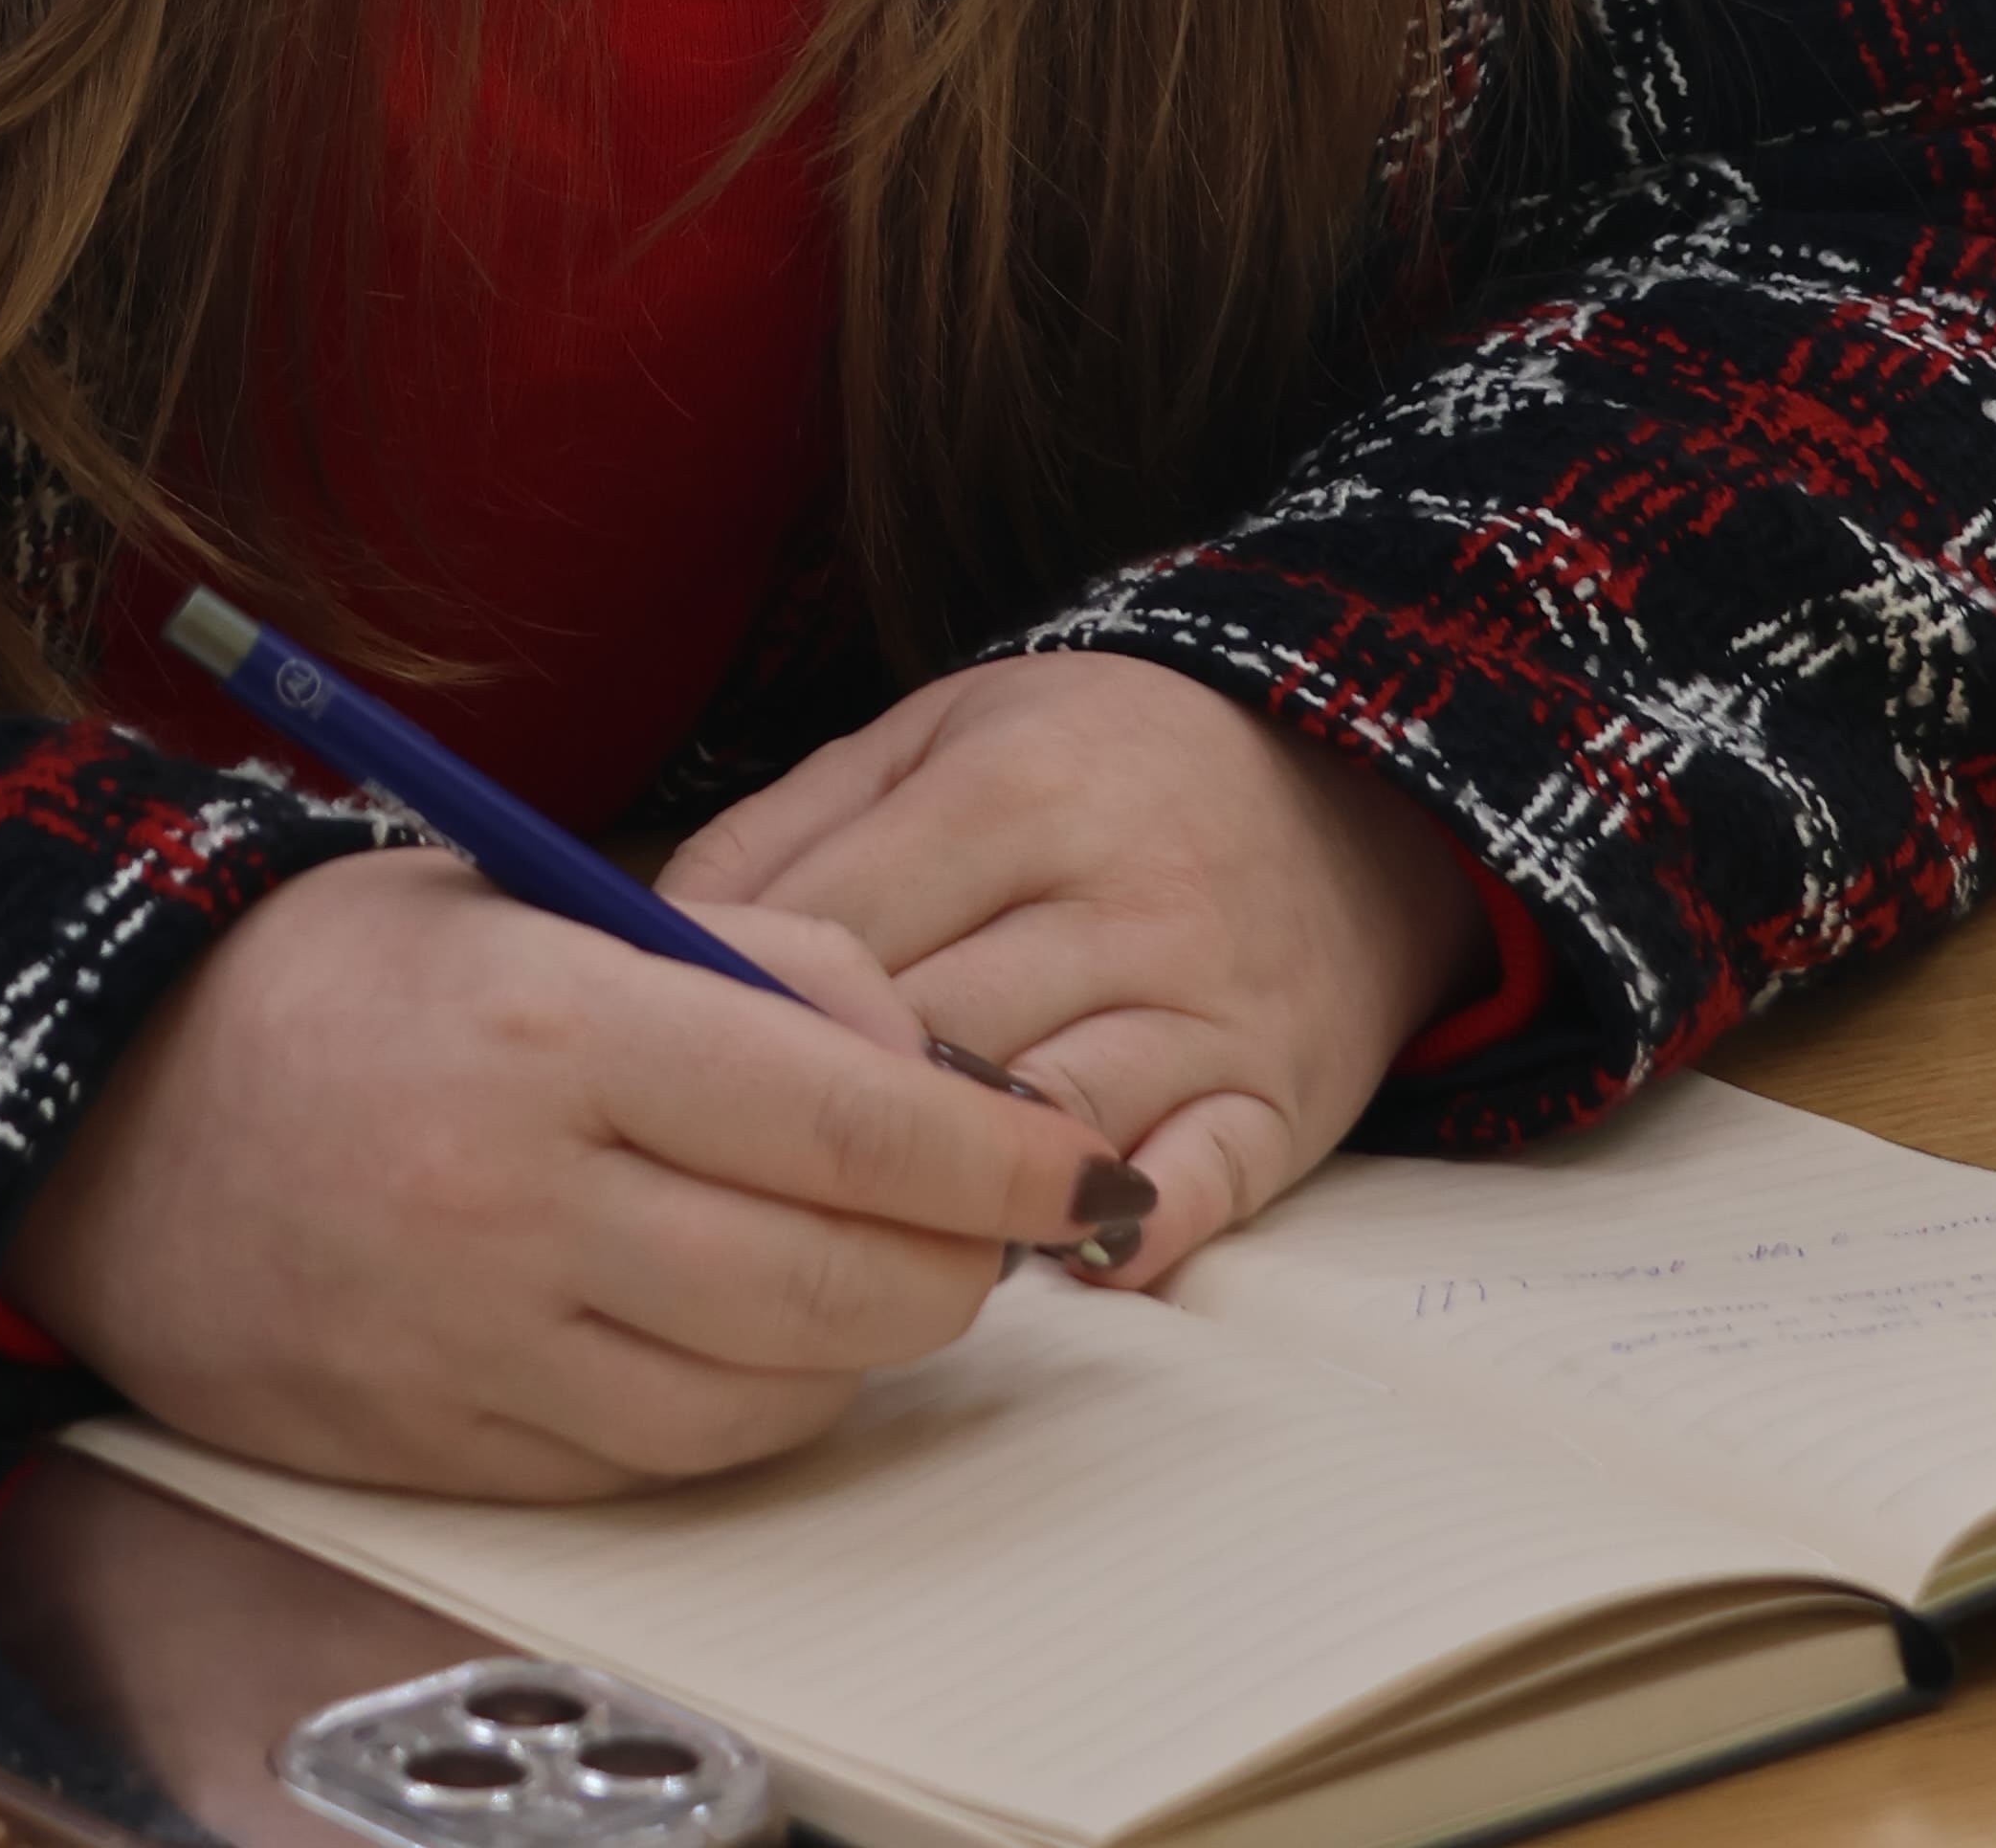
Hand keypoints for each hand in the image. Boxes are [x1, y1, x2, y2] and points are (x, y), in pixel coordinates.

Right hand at [0, 848, 1154, 1493]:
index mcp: (552, 1029)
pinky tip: (775, 1340)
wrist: (102, 1118)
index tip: (1072, 1151)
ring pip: (769, 1391)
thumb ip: (741, 964)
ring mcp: (483, 1344)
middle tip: (1006, 1218)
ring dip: (872, 1341)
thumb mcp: (530, 898)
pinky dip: (759, 1410)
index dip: (991, 1149)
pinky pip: (668, 1460)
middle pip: (832, 1275)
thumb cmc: (333, 981)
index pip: (843, 1117)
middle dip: (961, 1258)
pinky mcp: (451, 1448)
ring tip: (898, 1267)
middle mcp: (523, 1203)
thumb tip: (925, 1064)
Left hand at [660, 652, 1487, 1290]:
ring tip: (863, 1234)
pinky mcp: (1278, 1099)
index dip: (743, 1017)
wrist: (1344, 785)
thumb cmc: (1091, 767)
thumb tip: (651, 937)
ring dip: (950, 1196)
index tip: (671, 1075)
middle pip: (930, 1041)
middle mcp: (1118, 891)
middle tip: (733, 1180)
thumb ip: (788, 828)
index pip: (841, 932)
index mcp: (1014, 785)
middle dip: (828, 1118)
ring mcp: (1206, 1002)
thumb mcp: (934, 737)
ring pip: (1044, 1125)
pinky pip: (1197, 1189)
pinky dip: (1122, 1236)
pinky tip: (1052, 1259)